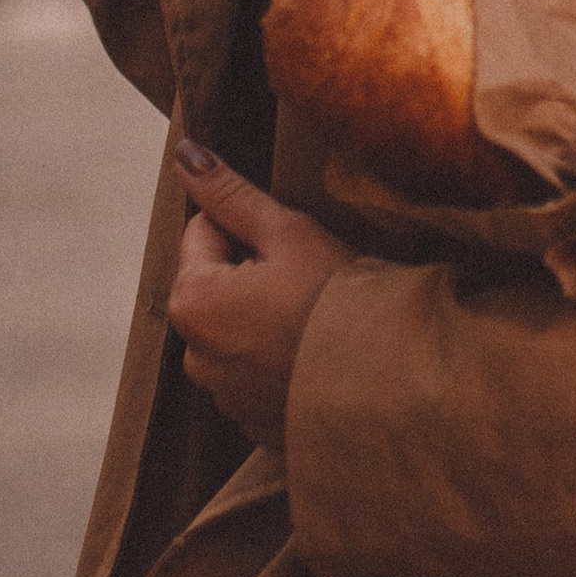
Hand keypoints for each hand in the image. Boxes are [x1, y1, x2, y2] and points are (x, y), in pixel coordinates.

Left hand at [168, 144, 351, 449]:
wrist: (389, 388)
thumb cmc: (338, 301)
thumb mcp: (287, 232)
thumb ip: (229, 194)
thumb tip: (185, 153)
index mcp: (192, 300)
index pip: (204, 232)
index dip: (251, 228)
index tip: (290, 246)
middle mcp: (195, 355)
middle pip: (218, 287)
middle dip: (253, 277)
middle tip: (308, 281)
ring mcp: (224, 395)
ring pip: (239, 332)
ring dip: (265, 322)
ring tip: (316, 322)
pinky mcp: (254, 423)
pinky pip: (259, 376)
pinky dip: (280, 363)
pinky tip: (317, 357)